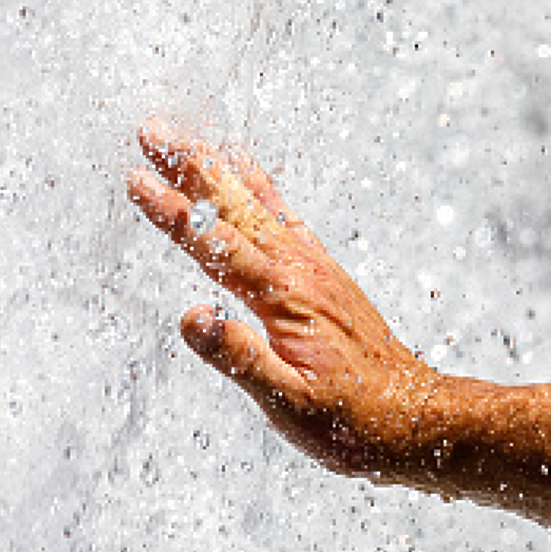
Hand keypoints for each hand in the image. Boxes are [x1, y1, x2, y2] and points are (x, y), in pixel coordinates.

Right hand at [126, 118, 443, 476]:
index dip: (173, 212)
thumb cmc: (352, 420)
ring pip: (258, 204)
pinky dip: (260, 187)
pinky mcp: (324, 274)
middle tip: (150, 131)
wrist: (414, 417)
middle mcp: (300, 271)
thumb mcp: (289, 404)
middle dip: (190, 167)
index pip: (216, 246)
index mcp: (285, 299)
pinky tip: (245, 169)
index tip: (136, 178)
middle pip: (236, 208)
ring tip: (185, 138)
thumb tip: (191, 317)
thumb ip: (239, 358)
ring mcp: (315, 268)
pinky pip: (285, 216)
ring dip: (218, 169)